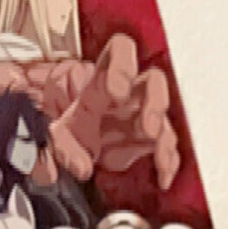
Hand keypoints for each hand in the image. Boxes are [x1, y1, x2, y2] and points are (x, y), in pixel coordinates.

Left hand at [48, 34, 180, 190]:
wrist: (80, 148)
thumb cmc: (71, 130)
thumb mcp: (58, 135)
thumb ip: (64, 148)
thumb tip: (80, 167)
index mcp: (102, 79)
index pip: (119, 52)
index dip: (123, 67)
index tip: (117, 93)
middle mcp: (129, 95)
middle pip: (154, 82)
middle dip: (155, 104)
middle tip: (148, 128)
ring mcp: (143, 116)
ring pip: (164, 117)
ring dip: (164, 139)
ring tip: (159, 159)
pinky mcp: (151, 140)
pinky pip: (167, 147)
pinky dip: (169, 163)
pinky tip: (163, 176)